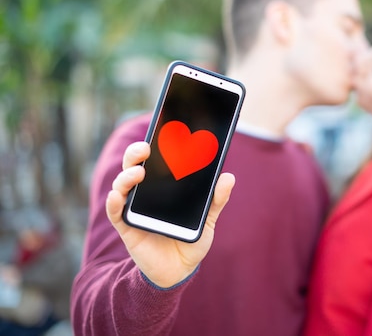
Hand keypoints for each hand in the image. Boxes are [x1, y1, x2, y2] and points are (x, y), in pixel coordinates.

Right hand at [105, 141, 233, 287]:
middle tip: (146, 148)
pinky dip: (114, 203)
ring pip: (122, 185)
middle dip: (136, 153)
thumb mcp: (208, 218)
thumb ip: (217, 199)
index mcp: (164, 185)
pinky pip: (115, 212)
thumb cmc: (191, 237)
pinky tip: (119, 197)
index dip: (155, 143)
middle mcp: (146, 192)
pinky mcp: (126, 227)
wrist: (180, 269)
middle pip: (134, 165)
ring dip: (126, 176)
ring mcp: (134, 208)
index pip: (156, 159)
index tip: (161, 130)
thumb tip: (228, 177)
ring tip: (138, 173)